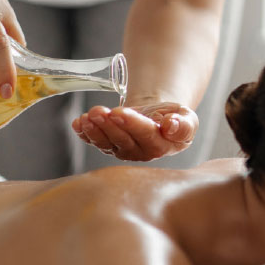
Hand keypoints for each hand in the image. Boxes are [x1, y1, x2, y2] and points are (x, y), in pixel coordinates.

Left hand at [71, 102, 197, 160]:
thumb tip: (170, 125)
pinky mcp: (109, 145)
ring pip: (107, 143)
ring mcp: (122, 151)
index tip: (119, 111)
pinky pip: (94, 141)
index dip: (132, 125)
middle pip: (122, 141)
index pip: (145, 137)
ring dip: (95, 130)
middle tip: (99, 112)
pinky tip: (78, 122)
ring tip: (88, 116)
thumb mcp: (187, 118)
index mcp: (161, 146)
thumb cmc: (173, 118)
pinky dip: (84, 133)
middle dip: (109, 126)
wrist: (158, 118)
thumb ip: (183, 125)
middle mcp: (140, 153)